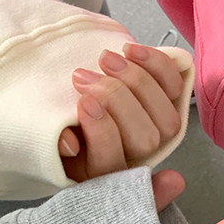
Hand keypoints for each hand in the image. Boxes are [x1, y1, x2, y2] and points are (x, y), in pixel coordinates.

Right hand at [59, 44, 185, 182]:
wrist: (76, 94)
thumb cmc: (59, 119)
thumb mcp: (46, 133)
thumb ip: (52, 140)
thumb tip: (68, 143)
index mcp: (102, 172)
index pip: (111, 163)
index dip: (102, 133)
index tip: (82, 103)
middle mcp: (136, 157)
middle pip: (145, 140)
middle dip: (116, 101)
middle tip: (83, 76)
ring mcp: (157, 132)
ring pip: (167, 117)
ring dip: (138, 82)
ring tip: (104, 59)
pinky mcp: (170, 105)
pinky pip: (176, 89)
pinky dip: (158, 66)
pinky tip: (130, 51)